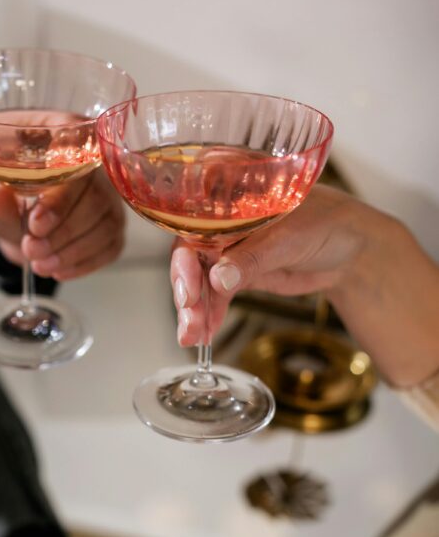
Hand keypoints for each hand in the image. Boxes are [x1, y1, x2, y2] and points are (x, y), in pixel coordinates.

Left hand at [0, 167, 124, 279]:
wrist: (10, 212)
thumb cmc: (4, 188)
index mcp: (64, 135)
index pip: (76, 163)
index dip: (59, 198)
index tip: (35, 224)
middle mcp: (96, 163)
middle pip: (95, 199)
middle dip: (62, 232)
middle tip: (32, 249)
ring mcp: (108, 196)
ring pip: (106, 226)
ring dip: (71, 252)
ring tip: (39, 264)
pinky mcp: (111, 224)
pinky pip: (110, 247)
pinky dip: (84, 264)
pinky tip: (58, 270)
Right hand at [172, 185, 367, 346]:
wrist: (351, 248)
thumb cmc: (327, 223)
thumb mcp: (289, 238)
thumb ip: (252, 257)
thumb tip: (218, 278)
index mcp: (230, 199)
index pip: (193, 226)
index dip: (185, 259)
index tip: (189, 288)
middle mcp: (222, 223)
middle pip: (190, 258)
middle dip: (187, 292)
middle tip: (190, 319)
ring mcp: (229, 250)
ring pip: (200, 281)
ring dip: (195, 310)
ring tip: (193, 336)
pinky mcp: (238, 274)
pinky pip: (216, 295)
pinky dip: (210, 315)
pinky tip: (205, 334)